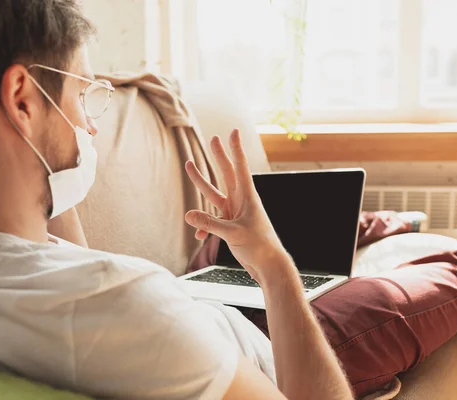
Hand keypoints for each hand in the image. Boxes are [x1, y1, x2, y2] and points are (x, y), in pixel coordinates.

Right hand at [185, 129, 287, 280]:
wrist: (267, 265)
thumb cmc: (258, 247)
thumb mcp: (233, 233)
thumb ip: (210, 224)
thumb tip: (188, 215)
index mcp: (247, 197)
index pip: (240, 167)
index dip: (235, 149)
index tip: (233, 131)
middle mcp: (240, 201)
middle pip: (226, 173)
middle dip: (219, 156)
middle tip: (213, 138)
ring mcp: (234, 212)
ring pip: (214, 193)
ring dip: (201, 181)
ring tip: (189, 165)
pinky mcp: (229, 225)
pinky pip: (211, 220)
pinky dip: (204, 225)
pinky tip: (199, 236)